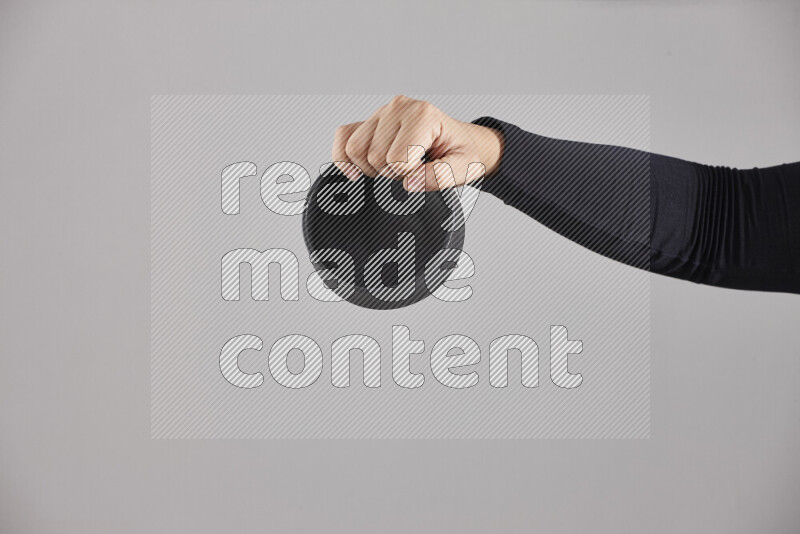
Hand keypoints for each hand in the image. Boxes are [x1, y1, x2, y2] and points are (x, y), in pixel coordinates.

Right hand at [331, 95, 503, 190]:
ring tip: (393, 166)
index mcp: (423, 115)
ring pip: (354, 149)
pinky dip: (344, 158)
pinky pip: (343, 137)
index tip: (425, 169)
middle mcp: (399, 107)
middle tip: (411, 169)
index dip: (410, 175)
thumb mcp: (464, 168)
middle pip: (374, 156)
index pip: (398, 159)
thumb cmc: (460, 153)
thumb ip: (441, 177)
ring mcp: (381, 112)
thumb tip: (409, 182)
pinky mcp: (369, 121)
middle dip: (391, 173)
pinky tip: (357, 171)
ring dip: (371, 168)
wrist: (458, 141)